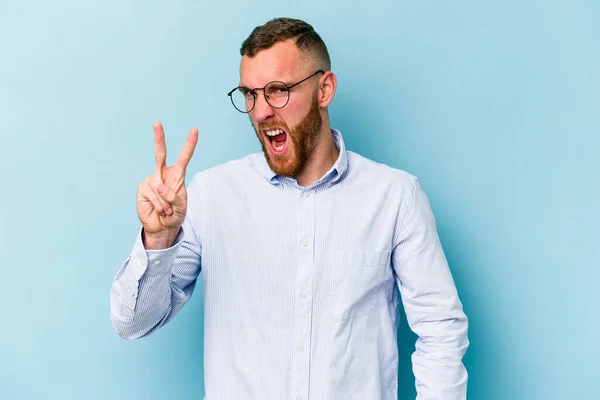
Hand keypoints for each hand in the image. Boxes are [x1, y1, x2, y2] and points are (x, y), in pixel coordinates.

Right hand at [136, 122, 197, 245]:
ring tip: (166, 210)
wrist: (162, 226)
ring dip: (165, 202)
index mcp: (177, 175)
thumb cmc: (175, 214)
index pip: (184, 157)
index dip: (190, 144)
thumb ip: (174, 197)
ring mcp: (151, 180)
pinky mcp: (143, 188)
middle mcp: (163, 174)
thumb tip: (160, 187)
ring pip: (158, 185)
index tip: (194, 130)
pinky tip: (159, 209)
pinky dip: (158, 204)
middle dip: (158, 138)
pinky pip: (152, 193)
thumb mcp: (181, 207)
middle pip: (160, 153)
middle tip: (157, 123)